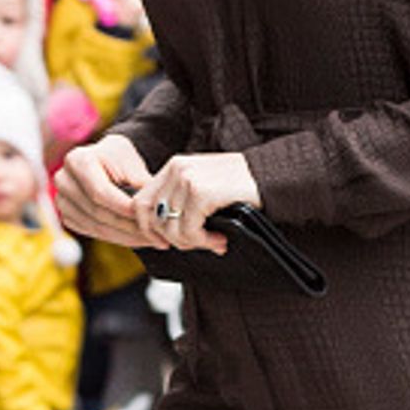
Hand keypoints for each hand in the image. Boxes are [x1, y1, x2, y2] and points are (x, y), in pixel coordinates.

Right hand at [55, 135, 168, 249]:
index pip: (100, 192)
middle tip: (155, 235)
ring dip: (126, 237)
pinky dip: (118, 238)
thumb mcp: (130, 159)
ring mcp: (62, 201)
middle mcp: (63, 180)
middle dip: (129, 226)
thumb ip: (138, 180)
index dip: (123, 207)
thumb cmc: (119, 158)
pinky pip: (94, 233)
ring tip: (151, 240)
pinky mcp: (68, 217)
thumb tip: (152, 205)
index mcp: (77, 160)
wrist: (104, 161)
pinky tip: (137, 239)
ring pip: (97, 227)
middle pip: (97, 212)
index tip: (146, 218)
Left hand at [132, 152, 261, 254]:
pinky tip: (219, 239)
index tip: (164, 243)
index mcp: (173, 167)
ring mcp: (187, 179)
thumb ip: (181, 202)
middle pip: (153, 219)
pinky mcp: (200, 192)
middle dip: (172, 240)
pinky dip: (203, 242)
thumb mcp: (203, 186)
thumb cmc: (239, 185)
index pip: (140, 202)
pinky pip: (189, 230)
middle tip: (197, 243)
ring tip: (213, 241)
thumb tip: (161, 234)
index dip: (147, 229)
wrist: (269, 175)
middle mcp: (176, 169)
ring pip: (170, 229)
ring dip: (192, 243)